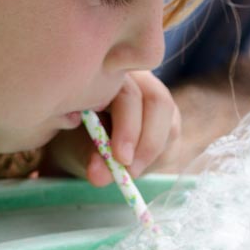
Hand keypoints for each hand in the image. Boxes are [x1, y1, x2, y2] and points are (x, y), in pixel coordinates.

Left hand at [43, 71, 180, 185]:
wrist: (86, 140)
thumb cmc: (77, 134)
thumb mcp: (78, 144)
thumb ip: (90, 156)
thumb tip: (100, 175)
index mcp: (114, 73)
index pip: (130, 93)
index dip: (129, 127)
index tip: (119, 158)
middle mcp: (142, 80)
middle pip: (160, 103)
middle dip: (147, 141)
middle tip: (129, 170)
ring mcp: (161, 99)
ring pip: (171, 123)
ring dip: (152, 153)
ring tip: (129, 173)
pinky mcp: (171, 120)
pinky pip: (172, 139)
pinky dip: (156, 158)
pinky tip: (136, 167)